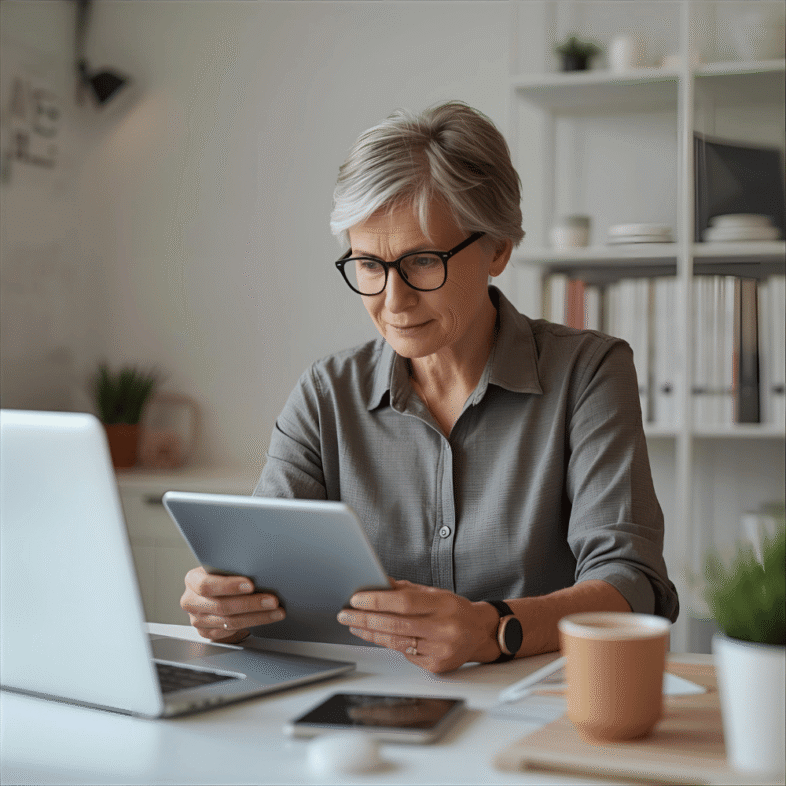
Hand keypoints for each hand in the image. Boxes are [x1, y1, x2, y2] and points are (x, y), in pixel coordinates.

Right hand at [180, 567, 284, 643]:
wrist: (214, 591)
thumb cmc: (221, 575)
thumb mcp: (221, 567)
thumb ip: (232, 568)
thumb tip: (259, 566)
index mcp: (193, 580)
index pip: (207, 585)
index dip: (229, 586)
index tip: (251, 585)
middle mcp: (191, 602)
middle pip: (221, 606)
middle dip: (250, 604)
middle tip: (272, 600)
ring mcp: (198, 620)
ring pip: (229, 622)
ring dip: (257, 617)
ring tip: (276, 611)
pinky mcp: (207, 633)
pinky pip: (231, 632)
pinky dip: (252, 625)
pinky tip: (266, 618)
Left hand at [337, 580, 498, 672]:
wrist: (479, 633)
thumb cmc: (454, 610)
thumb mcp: (434, 592)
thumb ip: (406, 589)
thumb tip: (378, 582)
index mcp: (442, 604)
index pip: (404, 602)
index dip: (377, 601)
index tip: (356, 599)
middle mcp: (443, 628)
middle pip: (396, 624)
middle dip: (366, 618)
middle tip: (345, 614)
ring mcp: (440, 649)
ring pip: (396, 641)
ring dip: (370, 633)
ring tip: (353, 624)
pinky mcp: (436, 666)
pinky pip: (405, 654)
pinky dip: (388, 643)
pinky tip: (375, 636)